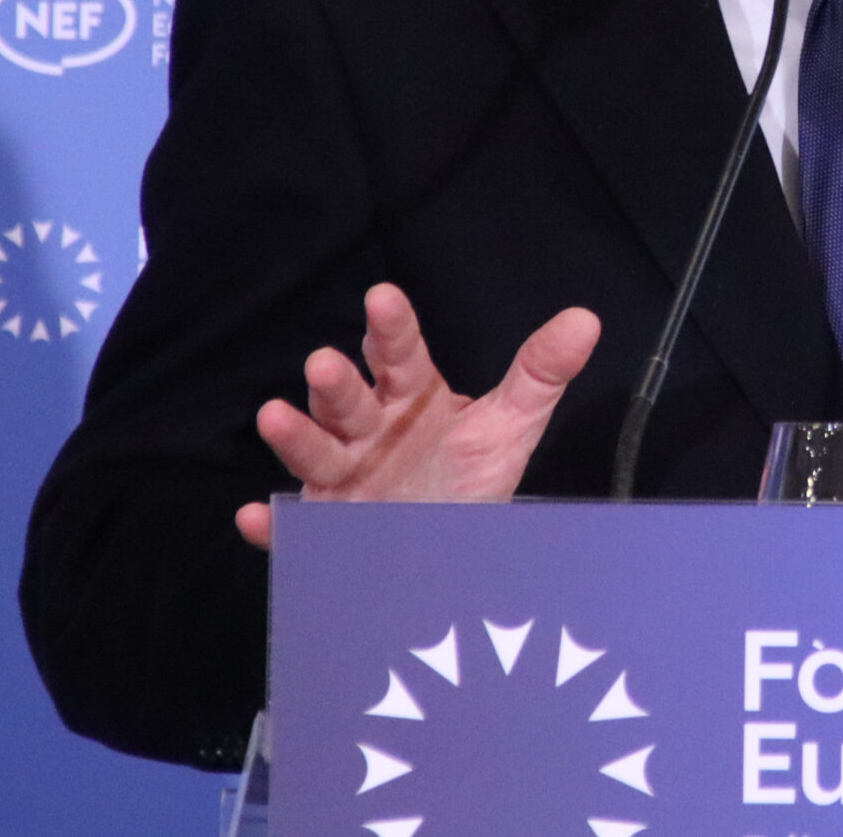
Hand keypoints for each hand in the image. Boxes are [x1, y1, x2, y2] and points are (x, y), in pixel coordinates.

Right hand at [234, 285, 600, 548]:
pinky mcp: (324, 529)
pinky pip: (294, 531)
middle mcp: (368, 432)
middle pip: (348, 400)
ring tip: (274, 415)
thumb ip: (539, 374)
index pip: (400, 355)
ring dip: (294, 435)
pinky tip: (257, 519)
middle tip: (324, 363)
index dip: (392, 327)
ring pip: (314, 453)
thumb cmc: (468, 475)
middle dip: (336, 383)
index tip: (384, 297)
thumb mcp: (509, 426)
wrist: (443, 545)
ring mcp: (341, 479)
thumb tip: (586, 320)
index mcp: (409, 398)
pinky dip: (275, 528)